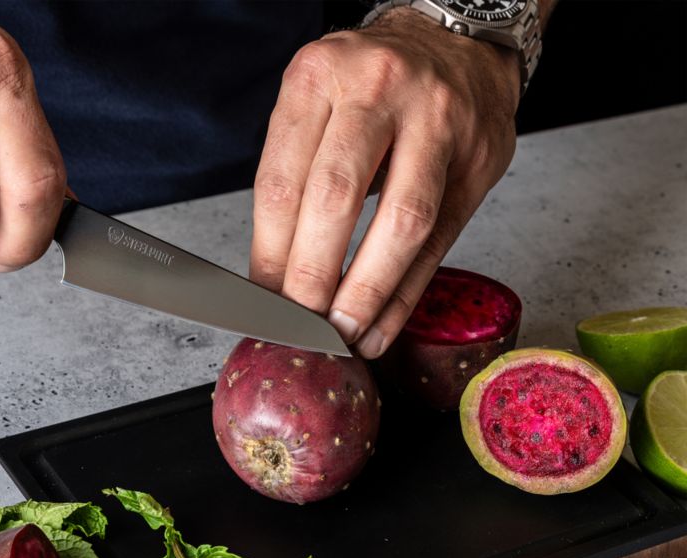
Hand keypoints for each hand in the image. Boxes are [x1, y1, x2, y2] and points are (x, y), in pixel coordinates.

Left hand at [250, 8, 519, 357]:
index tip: (263, 300)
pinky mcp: (477, 161)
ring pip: (400, 222)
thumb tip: (273, 275)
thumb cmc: (372, 86)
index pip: (282, 181)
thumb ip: (296, 177)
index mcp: (319, 76)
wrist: (456, 40)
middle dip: (314, 278)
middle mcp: (379, 90)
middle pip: (337, 199)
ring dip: (367, 293)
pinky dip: (405, 295)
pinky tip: (380, 327)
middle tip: (301, 326)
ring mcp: (438, 122)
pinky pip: (438, 242)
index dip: (270, 253)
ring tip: (343, 334)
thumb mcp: (317, 104)